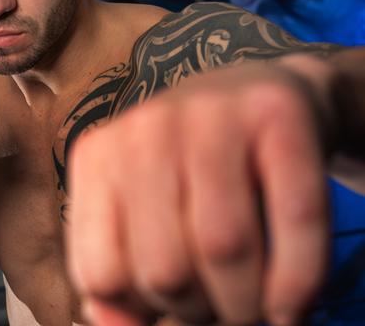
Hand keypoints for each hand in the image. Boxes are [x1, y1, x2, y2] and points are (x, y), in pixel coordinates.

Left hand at [67, 58, 331, 325]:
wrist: (256, 90)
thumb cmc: (190, 167)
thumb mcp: (139, 206)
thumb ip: (118, 263)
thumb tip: (108, 323)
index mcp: (98, 158)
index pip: (99, 272)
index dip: (136, 310)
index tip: (166, 310)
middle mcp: (146, 129)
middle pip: (163, 268)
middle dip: (196, 310)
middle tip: (216, 302)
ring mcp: (211, 114)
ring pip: (224, 248)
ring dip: (245, 304)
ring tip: (252, 303)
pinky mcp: (276, 113)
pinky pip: (295, 219)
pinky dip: (296, 281)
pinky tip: (289, 304)